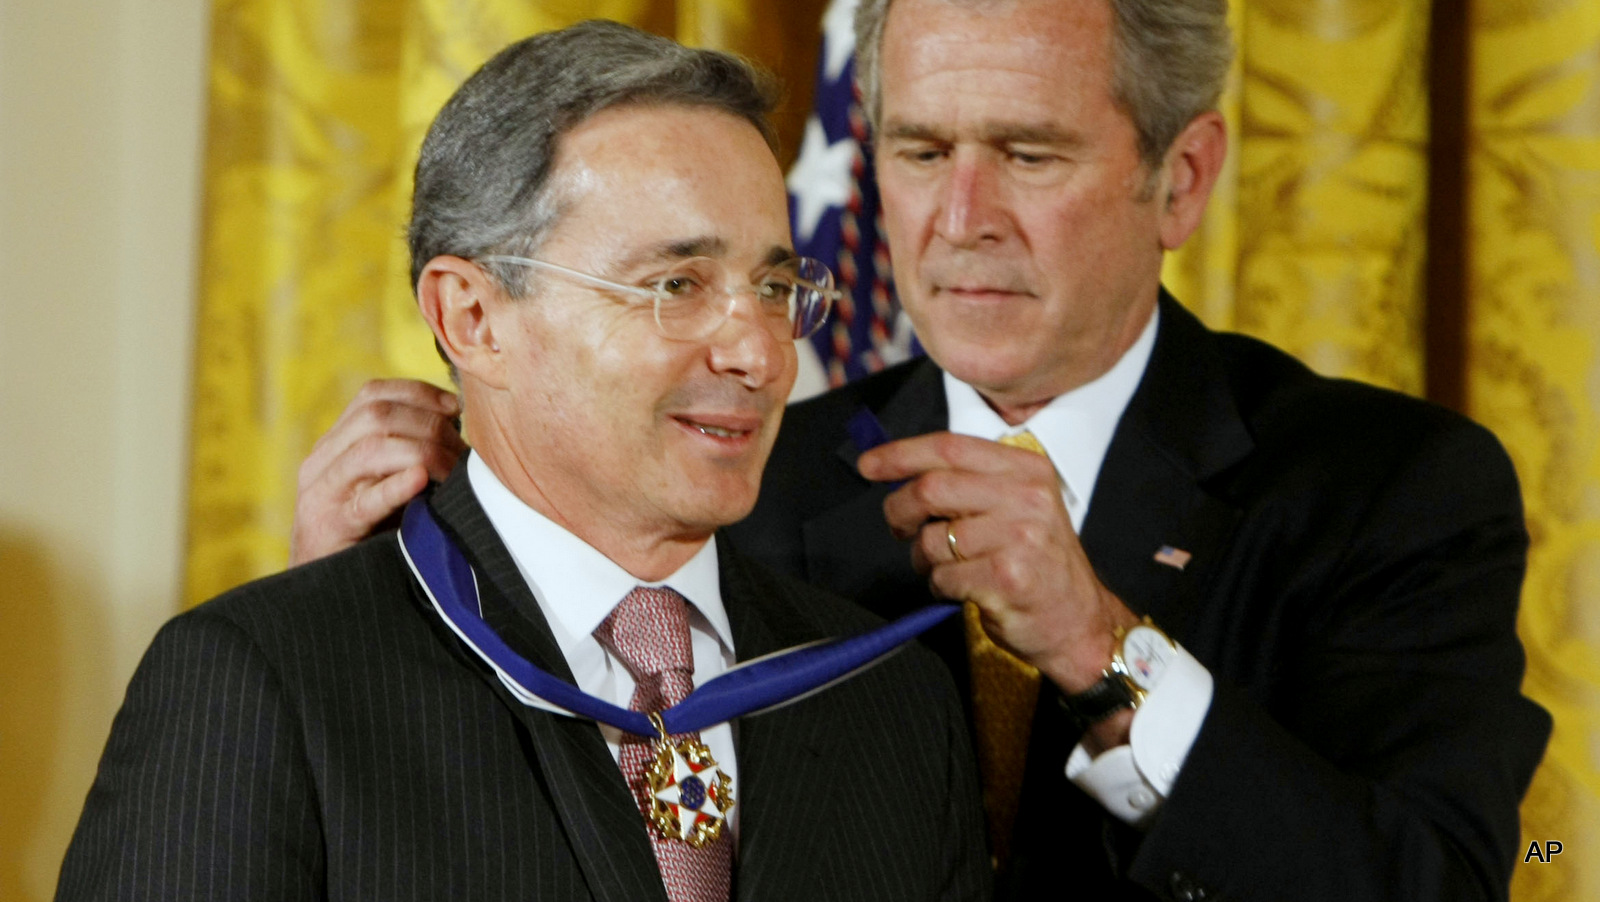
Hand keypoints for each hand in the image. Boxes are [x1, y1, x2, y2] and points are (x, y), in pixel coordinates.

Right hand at [290, 379, 466, 565]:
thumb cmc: (366, 534)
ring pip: (371, 449)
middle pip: (376, 416)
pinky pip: (365, 502)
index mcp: (335, 444)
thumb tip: (458, 430)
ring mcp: (323, 493)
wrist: (321, 592)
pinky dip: (395, 487)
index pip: (373, 395)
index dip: (418, 393)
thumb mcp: (382, 484)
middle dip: (429, 425)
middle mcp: (323, 460)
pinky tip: (420, 481)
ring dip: (423, 452)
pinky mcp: (330, 527)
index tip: (456, 407)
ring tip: (453, 471)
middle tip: (462, 450)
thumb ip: (406, 454)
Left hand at [858, 432, 1136, 695]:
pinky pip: (943, 576)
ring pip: (932, 538)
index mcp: (1026, 470)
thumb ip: (971, 482)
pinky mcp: (1007, 577)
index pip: (950, 447)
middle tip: (898, 527)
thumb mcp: (1020, 506)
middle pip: (932, 488)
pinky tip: (964, 589)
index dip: (901, 454)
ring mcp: (1019, 536)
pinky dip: (941, 586)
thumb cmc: (1038, 563)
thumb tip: (903, 471)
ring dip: (924, 559)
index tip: (870, 465)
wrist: (1078, 622)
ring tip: (945, 567)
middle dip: (900, 509)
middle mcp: (1027, 497)